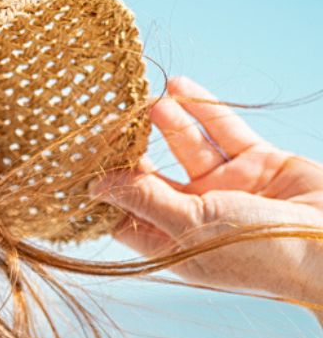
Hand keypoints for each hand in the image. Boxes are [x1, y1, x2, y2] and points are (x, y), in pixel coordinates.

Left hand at [88, 76, 322, 322]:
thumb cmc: (256, 249)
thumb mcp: (188, 224)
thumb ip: (142, 198)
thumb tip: (95, 185)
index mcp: (172, 243)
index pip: (123, 214)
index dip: (103, 188)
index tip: (78, 158)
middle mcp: (195, 217)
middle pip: (151, 176)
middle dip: (130, 149)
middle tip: (106, 120)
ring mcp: (227, 189)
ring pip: (187, 148)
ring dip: (166, 123)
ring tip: (143, 101)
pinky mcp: (258, 163)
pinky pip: (224, 131)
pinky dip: (203, 109)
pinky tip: (178, 87)